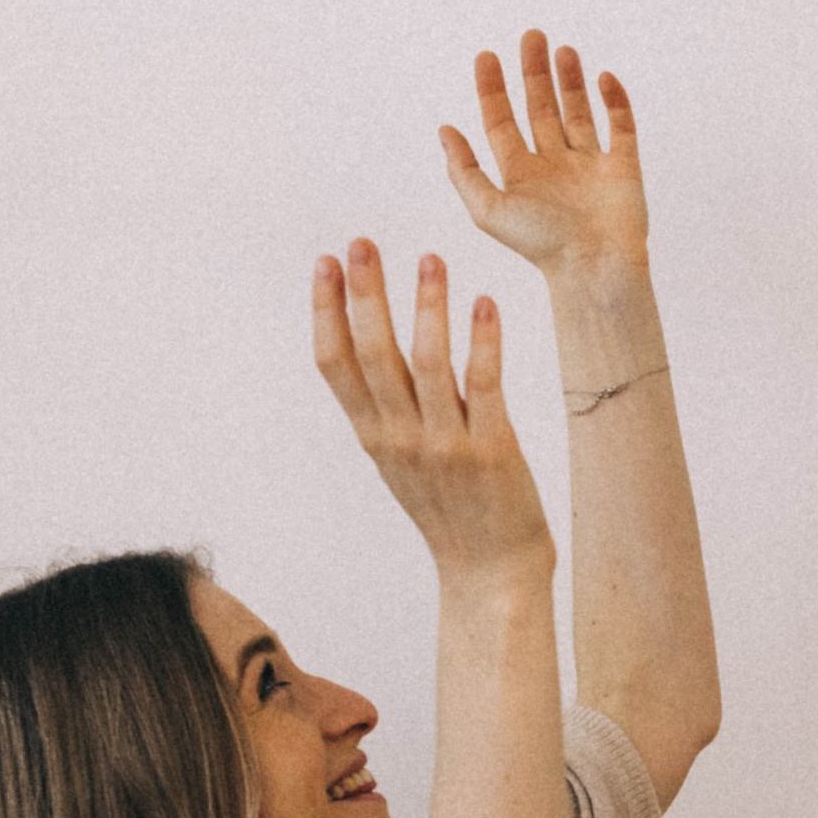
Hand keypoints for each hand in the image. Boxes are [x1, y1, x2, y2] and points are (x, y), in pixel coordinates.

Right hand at [313, 244, 554, 586]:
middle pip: (373, 355)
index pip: (334, 366)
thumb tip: (358, 347)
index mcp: (374, 437)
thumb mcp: (399, 460)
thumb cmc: (449, 510)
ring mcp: (446, 446)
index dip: (325, 312)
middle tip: (361, 243)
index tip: (325, 262)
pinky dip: (482, 341)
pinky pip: (484, 386)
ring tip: (430, 258)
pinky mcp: (493, 451)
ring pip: (427, 364)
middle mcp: (401, 439)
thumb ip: (380, 409)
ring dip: (426, 307)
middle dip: (364, 296)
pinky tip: (484, 302)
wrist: (491, 574)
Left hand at [439, 31, 649, 289]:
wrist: (594, 267)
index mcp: (522, 176)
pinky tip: (603, 77)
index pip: (502, 122)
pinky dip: (615, 101)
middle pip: (541, 109)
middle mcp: (555, 168)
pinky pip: (621, 127)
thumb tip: (444, 129)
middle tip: (530, 36)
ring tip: (562, 49)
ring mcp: (590, 167)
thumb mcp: (488, 209)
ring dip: (570, 80)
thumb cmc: (541, 246)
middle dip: (534, 73)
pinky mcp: (623, 169)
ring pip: (578, 112)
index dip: (492, 89)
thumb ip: (464, 171)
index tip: (486, 57)